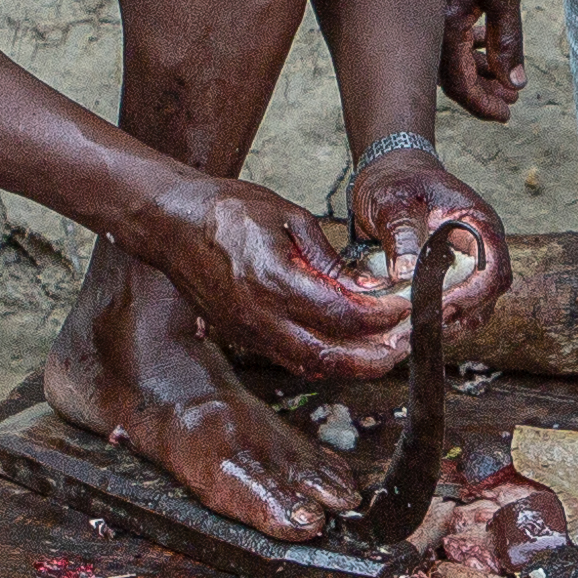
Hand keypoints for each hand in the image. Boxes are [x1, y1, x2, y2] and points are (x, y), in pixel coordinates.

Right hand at [136, 175, 412, 381]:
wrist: (171, 223)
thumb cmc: (227, 210)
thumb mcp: (287, 216)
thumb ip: (326, 258)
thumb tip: (365, 285)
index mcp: (274, 280)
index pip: (342, 314)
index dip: (380, 316)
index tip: (405, 307)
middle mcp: (260, 316)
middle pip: (329, 356)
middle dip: (373, 357)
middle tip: (405, 346)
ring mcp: (248, 332)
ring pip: (310, 366)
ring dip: (351, 366)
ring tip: (385, 354)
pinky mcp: (242, 337)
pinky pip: (290, 359)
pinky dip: (324, 361)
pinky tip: (348, 350)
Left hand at [344, 141, 513, 327]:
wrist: (390, 175)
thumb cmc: (397, 181)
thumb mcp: (393, 201)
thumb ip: (401, 233)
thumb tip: (406, 273)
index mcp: (479, 225)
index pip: (492, 270)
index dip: (472, 296)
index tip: (440, 309)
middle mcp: (481, 249)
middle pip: (488, 297)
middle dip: (457, 318)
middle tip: (418, 330)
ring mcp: (467, 266)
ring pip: (473, 310)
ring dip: (447, 326)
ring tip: (410, 334)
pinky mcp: (450, 279)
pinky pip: (454, 309)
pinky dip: (436, 322)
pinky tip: (409, 327)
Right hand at [440, 0, 527, 120]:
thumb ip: (508, 40)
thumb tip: (516, 82)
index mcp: (446, 26)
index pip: (460, 84)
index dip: (483, 105)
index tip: (506, 115)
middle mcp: (430, 24)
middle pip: (451, 78)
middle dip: (482, 92)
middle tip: (510, 101)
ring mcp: (428, 13)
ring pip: (449, 58)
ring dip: (477, 71)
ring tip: (505, 77)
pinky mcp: (433, 0)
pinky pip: (446, 37)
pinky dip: (468, 48)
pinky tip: (487, 44)